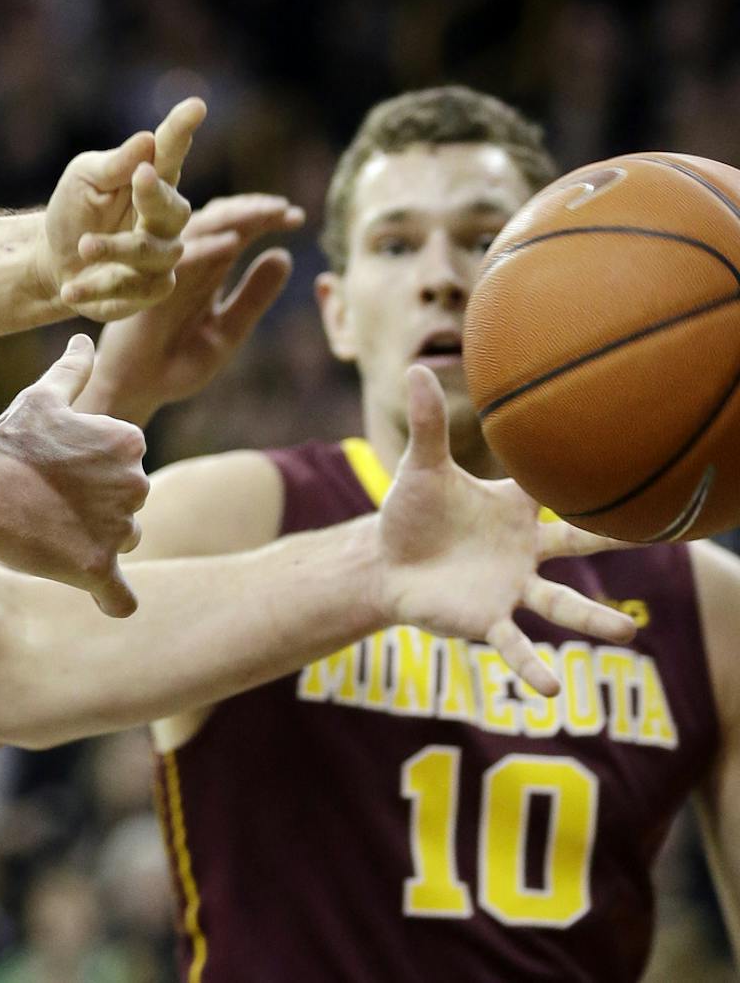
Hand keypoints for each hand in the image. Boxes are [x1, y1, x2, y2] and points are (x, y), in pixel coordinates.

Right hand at [0, 334, 151, 616]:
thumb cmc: (6, 442)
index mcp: (128, 442)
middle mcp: (135, 483)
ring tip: (48, 531)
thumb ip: (72, 370)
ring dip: (94, 543)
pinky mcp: (98, 566)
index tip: (57, 471)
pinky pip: (121, 597)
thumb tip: (83, 337)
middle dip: (95, 507)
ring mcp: (119, 528)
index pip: (126, 464)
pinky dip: (112, 598)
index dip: (93, 470)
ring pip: (121, 543)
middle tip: (47, 501)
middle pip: (126, 506)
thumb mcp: (40, 398)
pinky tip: (97, 593)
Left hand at [41, 98, 203, 321]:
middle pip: (175, 208)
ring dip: (116, 248)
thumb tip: (147, 140)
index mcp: (151, 181)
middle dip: (157, 194)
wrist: (53, 262)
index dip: (182, 131)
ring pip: (152, 253)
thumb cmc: (75, 211)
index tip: (195, 106)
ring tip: (83, 245)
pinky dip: (96, 290)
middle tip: (139, 177)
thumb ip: (114, 164)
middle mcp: (165, 220)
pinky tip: (70, 287)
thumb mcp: (84, 179)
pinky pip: (130, 290)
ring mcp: (160, 258)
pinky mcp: (147, 291)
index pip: (170, 153)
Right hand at [86, 193, 304, 424]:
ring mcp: (166, 271)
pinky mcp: (149, 286)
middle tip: (283, 208)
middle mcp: (186, 263)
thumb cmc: (177, 362)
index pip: (237, 232)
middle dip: (252, 210)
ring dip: (232, 218)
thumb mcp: (228, 330)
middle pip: (219, 221)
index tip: (297, 217)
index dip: (265, 220)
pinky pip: (178, 262)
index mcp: (207, 270)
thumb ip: (254, 297)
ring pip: (198, 231)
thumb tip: (284, 255)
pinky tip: (232, 243)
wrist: (138, 390)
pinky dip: (204, 249)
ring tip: (263, 213)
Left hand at [376, 365, 635, 696]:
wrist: (386, 562)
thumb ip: (427, 425)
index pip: (558, 489)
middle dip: (620, 543)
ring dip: (594, 620)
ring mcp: (512, 587)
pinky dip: (532, 665)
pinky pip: (516, 645)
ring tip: (628, 635)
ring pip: (562, 604)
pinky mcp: (486, 620)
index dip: (593, 477)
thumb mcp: (420, 468)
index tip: (639, 461)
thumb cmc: (413, 513)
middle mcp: (526, 549)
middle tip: (671, 539)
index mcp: (516, 508)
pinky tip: (551, 690)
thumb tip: (417, 366)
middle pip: (582, 544)